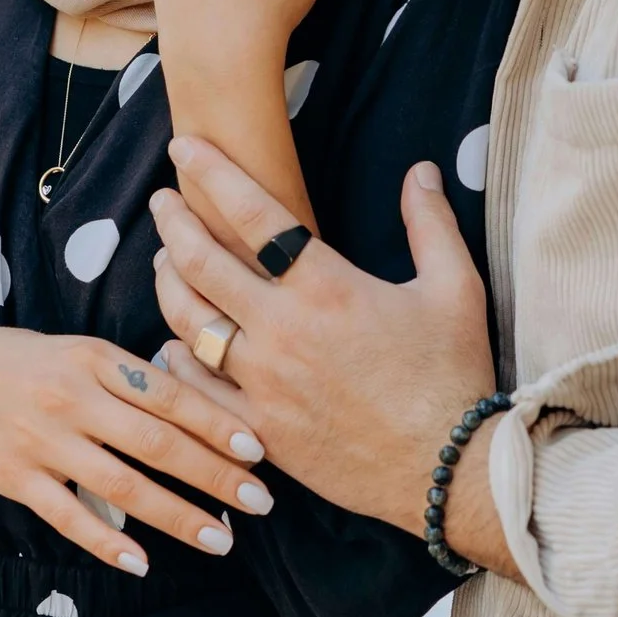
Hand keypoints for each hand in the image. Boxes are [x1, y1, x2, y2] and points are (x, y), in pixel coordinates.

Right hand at [0, 325, 273, 574]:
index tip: (259, 451)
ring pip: (121, 485)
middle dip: (213, 474)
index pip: (170, 394)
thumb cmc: (31, 365)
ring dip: (176, 516)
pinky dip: (107, 541)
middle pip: (156, 442)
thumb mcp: (80, 351)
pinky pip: (68, 516)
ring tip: (221, 540)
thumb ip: (133, 376)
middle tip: (260, 501)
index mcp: (96, 359)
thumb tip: (204, 404)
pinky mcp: (15, 478)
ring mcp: (43, 441)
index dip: (217, 423)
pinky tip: (142, 562)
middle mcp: (73, 397)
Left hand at [148, 138, 502, 555]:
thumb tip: (420, 169)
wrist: (449, 470)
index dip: (213, 173)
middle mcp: (283, 330)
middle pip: (202, 262)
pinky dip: (176, 358)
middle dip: (173, 221)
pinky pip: (195, 387)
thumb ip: (431, 223)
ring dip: (167, 283)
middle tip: (161, 199)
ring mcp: (263, 382)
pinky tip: (173, 342)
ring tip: (163, 261)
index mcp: (326, 287)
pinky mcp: (258, 429)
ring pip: (187, 321)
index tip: (184, 146)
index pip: (253, 214)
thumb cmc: (454, 375)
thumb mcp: (455, 288)